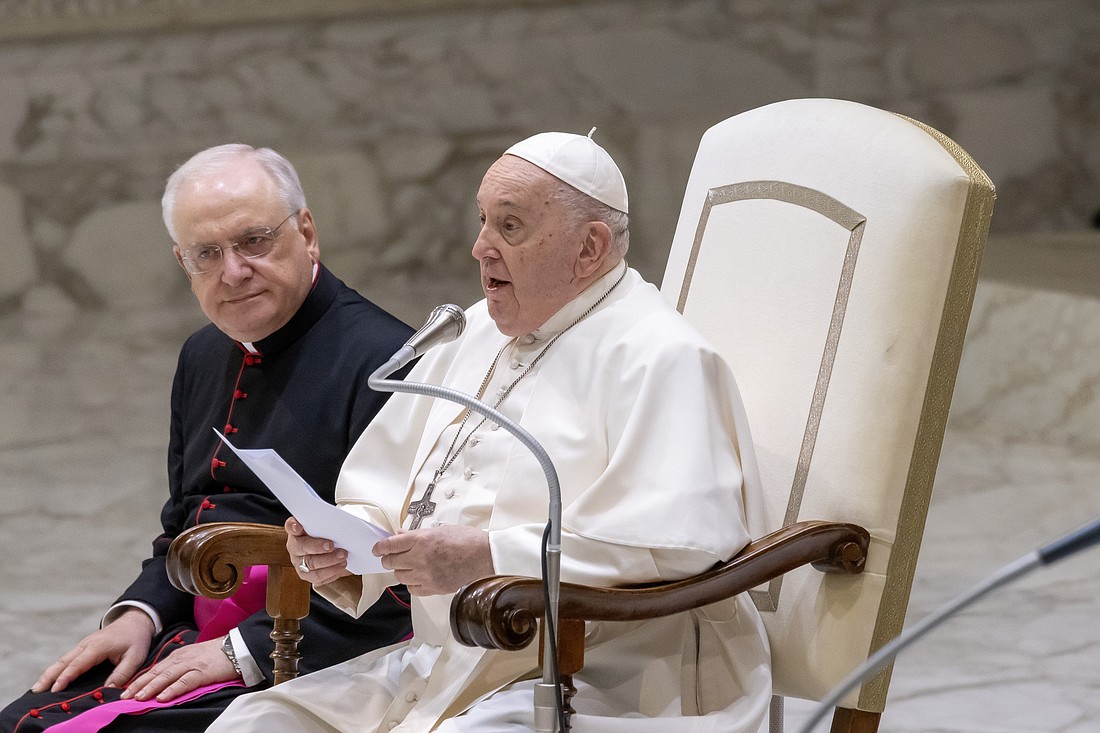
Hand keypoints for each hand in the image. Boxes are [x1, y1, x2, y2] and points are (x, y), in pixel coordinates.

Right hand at [33, 608, 154, 692]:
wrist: (135, 622)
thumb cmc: (135, 639)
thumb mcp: (135, 656)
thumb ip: (123, 673)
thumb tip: (108, 689)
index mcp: (98, 646)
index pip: (78, 664)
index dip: (66, 677)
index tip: (56, 689)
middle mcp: (86, 644)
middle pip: (64, 661)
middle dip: (49, 676)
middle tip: (37, 691)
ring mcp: (83, 645)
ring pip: (62, 660)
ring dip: (49, 673)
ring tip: (37, 688)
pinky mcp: (83, 648)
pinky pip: (67, 659)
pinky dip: (56, 669)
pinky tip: (49, 679)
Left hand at [120, 636, 236, 701]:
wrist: (238, 647)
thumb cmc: (217, 655)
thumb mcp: (194, 658)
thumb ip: (180, 667)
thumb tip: (164, 681)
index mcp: (179, 655)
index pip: (155, 669)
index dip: (140, 680)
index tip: (126, 690)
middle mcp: (182, 658)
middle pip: (157, 672)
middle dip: (140, 685)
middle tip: (124, 696)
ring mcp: (192, 664)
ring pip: (167, 677)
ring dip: (152, 687)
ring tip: (139, 698)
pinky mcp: (203, 671)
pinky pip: (185, 682)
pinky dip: (173, 689)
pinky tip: (163, 697)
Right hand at [286, 516, 349, 585]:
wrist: (329, 549)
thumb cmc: (327, 534)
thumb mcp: (325, 525)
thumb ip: (326, 522)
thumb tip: (338, 520)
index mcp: (296, 531)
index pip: (291, 527)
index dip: (293, 527)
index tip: (298, 527)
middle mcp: (295, 548)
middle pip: (302, 548)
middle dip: (317, 547)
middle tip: (331, 546)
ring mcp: (300, 563)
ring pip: (311, 566)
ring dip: (328, 562)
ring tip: (343, 558)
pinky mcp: (308, 576)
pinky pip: (318, 578)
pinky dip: (332, 573)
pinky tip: (341, 567)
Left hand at [373, 525, 493, 595]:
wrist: (483, 556)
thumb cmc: (466, 540)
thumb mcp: (439, 529)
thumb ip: (417, 534)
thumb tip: (401, 535)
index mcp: (421, 540)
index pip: (390, 544)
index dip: (380, 547)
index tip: (377, 549)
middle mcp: (420, 557)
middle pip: (391, 561)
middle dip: (388, 559)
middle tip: (391, 557)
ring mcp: (425, 574)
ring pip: (400, 576)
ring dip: (400, 571)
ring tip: (408, 566)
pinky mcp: (432, 588)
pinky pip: (412, 588)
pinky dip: (412, 583)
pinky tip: (418, 577)